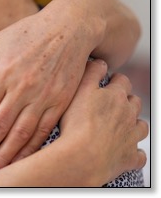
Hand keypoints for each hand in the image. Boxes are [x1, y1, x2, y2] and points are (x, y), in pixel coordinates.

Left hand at [0, 11, 90, 177]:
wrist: (69, 28)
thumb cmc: (27, 33)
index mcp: (1, 74)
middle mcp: (20, 88)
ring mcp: (42, 97)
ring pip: (21, 135)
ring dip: (6, 156)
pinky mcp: (60, 102)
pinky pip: (44, 131)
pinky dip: (31, 149)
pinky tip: (21, 160)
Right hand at [60, 59, 147, 182]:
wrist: (82, 157)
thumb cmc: (76, 123)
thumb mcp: (78, 90)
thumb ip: (90, 73)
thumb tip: (100, 61)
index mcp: (116, 96)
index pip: (122, 81)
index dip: (115, 80)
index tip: (107, 82)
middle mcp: (129, 114)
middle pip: (134, 102)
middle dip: (126, 101)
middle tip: (111, 104)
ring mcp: (131, 136)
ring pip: (141, 126)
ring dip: (134, 124)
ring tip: (120, 126)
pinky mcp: (130, 157)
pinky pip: (139, 155)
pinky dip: (134, 152)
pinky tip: (124, 150)